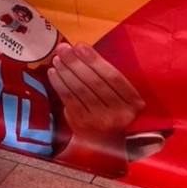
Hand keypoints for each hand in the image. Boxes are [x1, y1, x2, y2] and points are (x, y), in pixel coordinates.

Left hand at [48, 42, 145, 174]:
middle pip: (94, 82)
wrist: (104, 142)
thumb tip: (78, 49)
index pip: (113, 77)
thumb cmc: (111, 109)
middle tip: (63, 48)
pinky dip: (59, 83)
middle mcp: (120, 113)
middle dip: (76, 62)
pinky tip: (53, 72)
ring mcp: (100, 120)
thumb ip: (104, 75)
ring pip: (80, 89)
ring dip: (65, 71)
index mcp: (133, 102)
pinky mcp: (82, 124)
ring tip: (57, 58)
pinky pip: (68, 99)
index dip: (94, 60)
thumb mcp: (118, 95)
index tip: (80, 45)